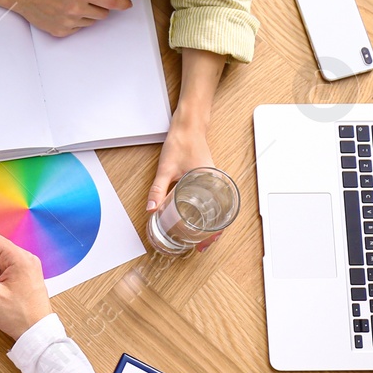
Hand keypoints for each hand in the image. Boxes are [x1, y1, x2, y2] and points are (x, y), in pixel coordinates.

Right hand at [11, 0, 131, 36]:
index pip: (111, 1)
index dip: (122, 3)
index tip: (127, 4)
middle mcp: (76, 8)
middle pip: (103, 14)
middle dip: (100, 7)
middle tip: (88, 0)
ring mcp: (68, 22)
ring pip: (91, 22)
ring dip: (87, 15)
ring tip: (72, 5)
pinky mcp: (62, 32)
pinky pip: (78, 29)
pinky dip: (75, 22)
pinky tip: (64, 13)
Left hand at [148, 118, 222, 250]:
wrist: (188, 126)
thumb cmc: (183, 142)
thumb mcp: (166, 169)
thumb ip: (158, 190)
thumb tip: (151, 209)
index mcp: (212, 183)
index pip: (221, 214)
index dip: (214, 233)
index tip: (205, 244)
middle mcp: (216, 184)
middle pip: (219, 214)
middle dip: (211, 232)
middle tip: (200, 246)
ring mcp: (212, 182)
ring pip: (215, 208)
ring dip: (209, 223)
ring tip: (199, 237)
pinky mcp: (206, 179)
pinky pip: (209, 199)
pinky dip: (205, 211)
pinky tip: (195, 217)